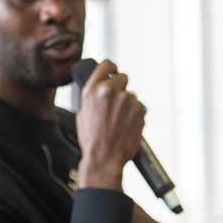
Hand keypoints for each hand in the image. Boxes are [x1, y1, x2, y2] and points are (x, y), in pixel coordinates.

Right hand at [75, 60, 145, 189]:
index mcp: (92, 90)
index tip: (114, 72)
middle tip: (116, 103)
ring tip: (119, 121)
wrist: (104, 158)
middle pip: (123, 77)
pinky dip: (135, 114)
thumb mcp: (83, 112)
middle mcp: (110, 91)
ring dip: (128, 104)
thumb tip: (101, 86)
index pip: (107, 64)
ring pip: (132, 95)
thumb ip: (93, 95)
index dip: (112, 68)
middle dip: (121, 87)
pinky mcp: (140, 109)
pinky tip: (126, 126)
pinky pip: (139, 107)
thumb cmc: (91, 139)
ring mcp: (127, 99)